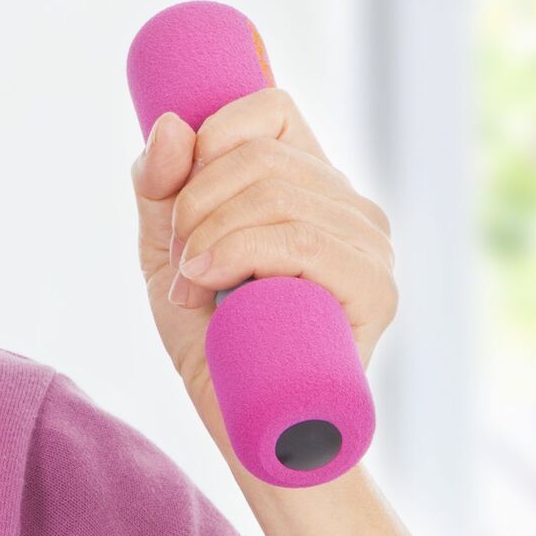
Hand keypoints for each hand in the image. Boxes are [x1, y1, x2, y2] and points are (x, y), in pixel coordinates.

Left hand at [129, 87, 397, 466]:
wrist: (247, 425)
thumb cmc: (212, 339)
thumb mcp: (168, 253)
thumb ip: (159, 189)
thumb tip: (168, 124)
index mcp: (308, 182)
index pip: (268, 109)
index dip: (210, 138)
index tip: (176, 199)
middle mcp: (348, 205)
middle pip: (257, 156)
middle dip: (193, 207)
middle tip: (179, 267)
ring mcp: (371, 246)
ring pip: (274, 195)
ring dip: (209, 240)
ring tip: (193, 289)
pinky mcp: (377, 290)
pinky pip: (304, 239)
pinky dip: (241, 254)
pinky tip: (212, 286)